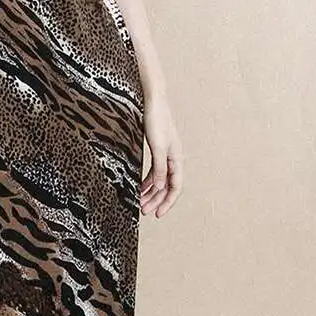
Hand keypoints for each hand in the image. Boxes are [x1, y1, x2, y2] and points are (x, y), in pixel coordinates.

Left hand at [140, 91, 182, 218]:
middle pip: (167, 186)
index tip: (158, 214)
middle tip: (144, 211)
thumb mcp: (157, 147)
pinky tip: (139, 187)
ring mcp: (165, 155)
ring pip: (160, 180)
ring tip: (140, 202)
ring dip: (150, 192)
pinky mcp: (157, 151)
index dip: (168, 202)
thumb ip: (160, 168)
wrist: (153, 102)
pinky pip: (154, 171)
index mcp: (177, 159)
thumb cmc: (157, 121)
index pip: (175, 187)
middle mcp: (173, 159)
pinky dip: (147, 181)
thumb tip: (162, 187)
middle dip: (156, 200)